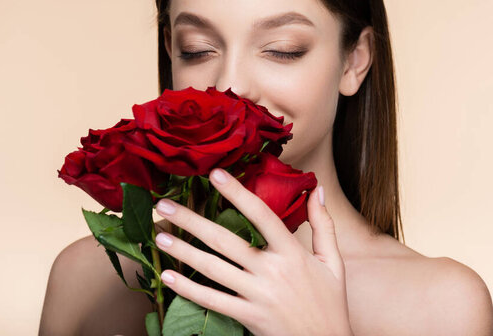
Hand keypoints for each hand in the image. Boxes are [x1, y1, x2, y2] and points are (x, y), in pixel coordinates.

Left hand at [153, 168, 353, 335]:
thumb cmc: (331, 303)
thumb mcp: (333, 262)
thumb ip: (324, 225)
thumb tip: (318, 191)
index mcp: (292, 252)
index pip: (262, 215)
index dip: (238, 193)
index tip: (215, 174)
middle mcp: (272, 270)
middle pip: (225, 240)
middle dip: (191, 220)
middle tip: (164, 204)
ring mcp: (258, 295)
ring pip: (213, 269)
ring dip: (183, 251)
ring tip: (159, 235)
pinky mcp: (249, 317)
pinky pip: (213, 301)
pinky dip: (188, 289)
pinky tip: (168, 277)